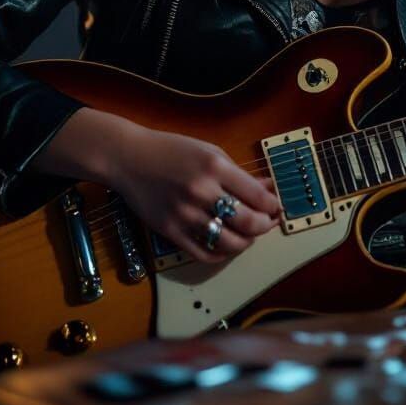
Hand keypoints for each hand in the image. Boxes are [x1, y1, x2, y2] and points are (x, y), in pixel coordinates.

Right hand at [108, 125, 281, 263]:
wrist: (129, 159)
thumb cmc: (172, 150)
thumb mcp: (210, 152)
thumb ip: (239, 174)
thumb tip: (267, 188)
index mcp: (215, 167)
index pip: (256, 196)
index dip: (273, 205)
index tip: (276, 207)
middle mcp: (202, 192)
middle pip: (247, 222)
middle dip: (264, 226)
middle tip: (267, 223)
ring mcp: (185, 214)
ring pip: (229, 242)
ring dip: (246, 243)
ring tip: (249, 236)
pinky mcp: (170, 232)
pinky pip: (204, 253)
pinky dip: (222, 253)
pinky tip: (227, 245)